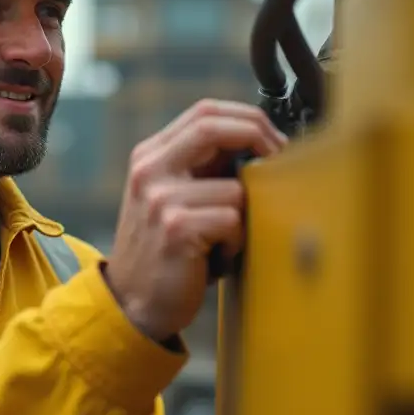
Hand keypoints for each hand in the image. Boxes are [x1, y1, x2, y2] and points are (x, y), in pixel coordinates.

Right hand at [105, 99, 287, 341]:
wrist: (133, 302)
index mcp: (150, 157)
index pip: (204, 112)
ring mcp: (160, 198)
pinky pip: (232, 221)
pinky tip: (218, 258)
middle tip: (279, 160)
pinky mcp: (176, 228)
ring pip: (235, 186)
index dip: (247, 118)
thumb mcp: (173, 198)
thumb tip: (260, 145)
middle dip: (259, 138)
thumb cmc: (165, 251)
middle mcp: (150, 171)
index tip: (272, 140)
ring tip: (227, 239)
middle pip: (212, 125)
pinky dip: (236, 242)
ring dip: (244, 216)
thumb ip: (203, 168)